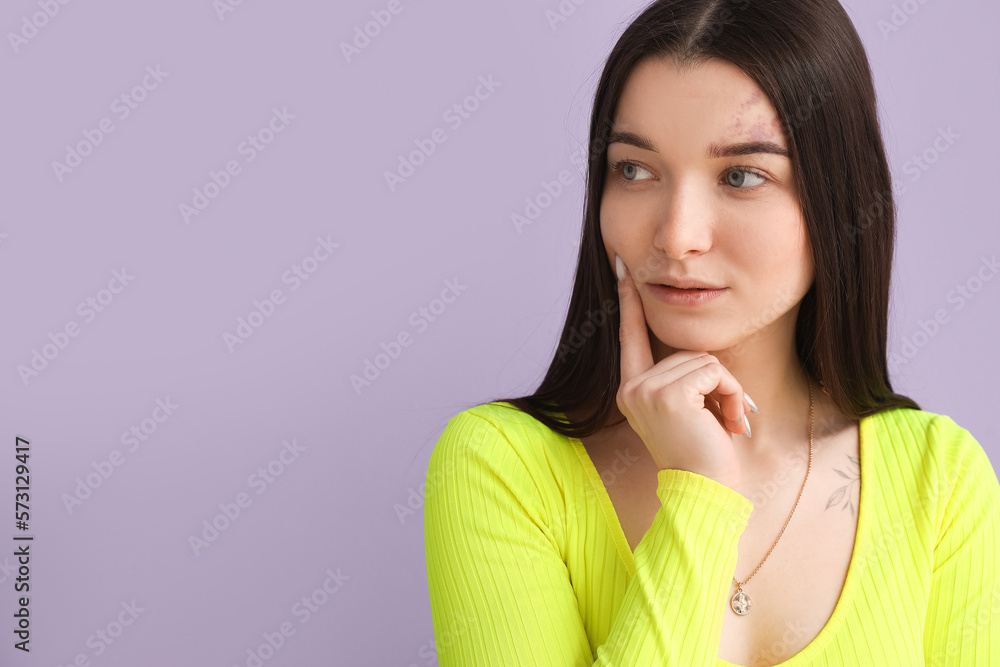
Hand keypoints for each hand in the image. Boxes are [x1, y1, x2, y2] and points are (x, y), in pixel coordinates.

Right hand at [615, 254, 754, 490]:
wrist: (703, 490)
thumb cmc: (701, 455)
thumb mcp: (686, 410)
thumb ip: (682, 379)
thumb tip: (699, 357)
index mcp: (631, 390)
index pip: (630, 337)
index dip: (628, 303)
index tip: (621, 268)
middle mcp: (632, 388)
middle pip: (685, 351)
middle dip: (715, 381)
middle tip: (723, 418)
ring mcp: (647, 390)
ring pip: (704, 360)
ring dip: (727, 390)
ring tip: (726, 423)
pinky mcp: (669, 395)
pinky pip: (714, 371)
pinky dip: (732, 393)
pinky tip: (729, 422)